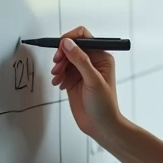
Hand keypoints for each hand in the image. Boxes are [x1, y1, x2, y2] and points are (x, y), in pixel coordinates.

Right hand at [51, 25, 121, 139]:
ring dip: (58, 66)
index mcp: (102, 56)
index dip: (70, 39)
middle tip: (57, 66)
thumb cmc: (105, 105)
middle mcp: (92, 61)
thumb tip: (68, 43)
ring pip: (65, 59)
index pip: (84, 37)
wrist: (100, 126)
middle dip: (62, 55)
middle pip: (71, 47)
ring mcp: (82, 71)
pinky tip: (59, 84)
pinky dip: (58, 76)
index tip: (60, 49)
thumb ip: (80, 60)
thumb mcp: (93, 80)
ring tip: (57, 78)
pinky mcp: (73, 80)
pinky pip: (62, 71)